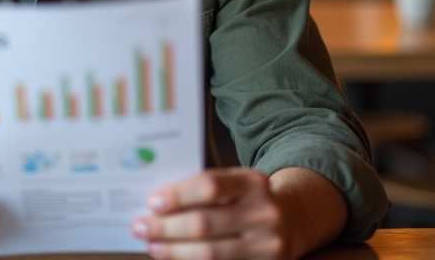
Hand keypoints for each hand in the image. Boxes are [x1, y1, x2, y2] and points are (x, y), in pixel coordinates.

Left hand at [131, 168, 285, 259]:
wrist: (294, 218)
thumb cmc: (248, 198)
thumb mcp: (235, 182)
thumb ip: (204, 188)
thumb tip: (157, 202)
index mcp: (253, 182)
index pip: (210, 186)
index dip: (178, 195)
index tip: (152, 202)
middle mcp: (264, 213)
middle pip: (205, 223)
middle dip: (166, 227)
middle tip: (140, 227)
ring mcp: (268, 244)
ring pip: (210, 253)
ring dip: (174, 250)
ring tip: (152, 245)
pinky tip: (174, 257)